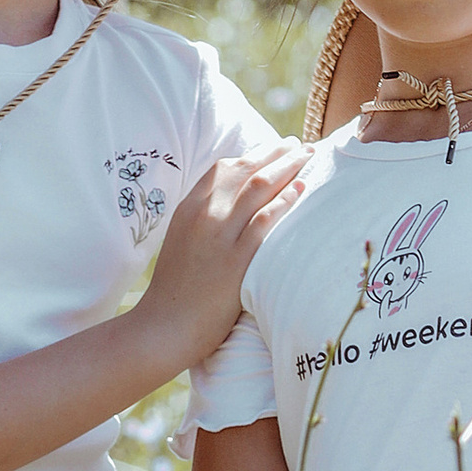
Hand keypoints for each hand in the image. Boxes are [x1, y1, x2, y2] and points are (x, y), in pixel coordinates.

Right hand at [136, 142, 306, 367]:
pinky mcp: (235, 260)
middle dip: (276, 152)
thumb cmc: (175, 290)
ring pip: (258, 188)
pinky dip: (284, 201)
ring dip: (287, 167)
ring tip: (308, 157)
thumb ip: (202, 219)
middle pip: (245, 170)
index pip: (224, 168)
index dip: (253, 153)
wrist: (163, 326)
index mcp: (187, 209)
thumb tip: (230, 204)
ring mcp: (219, 236)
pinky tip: (301, 189)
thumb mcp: (180, 242)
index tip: (274, 148)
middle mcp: (203, 215)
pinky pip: (264, 221)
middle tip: (300, 145)